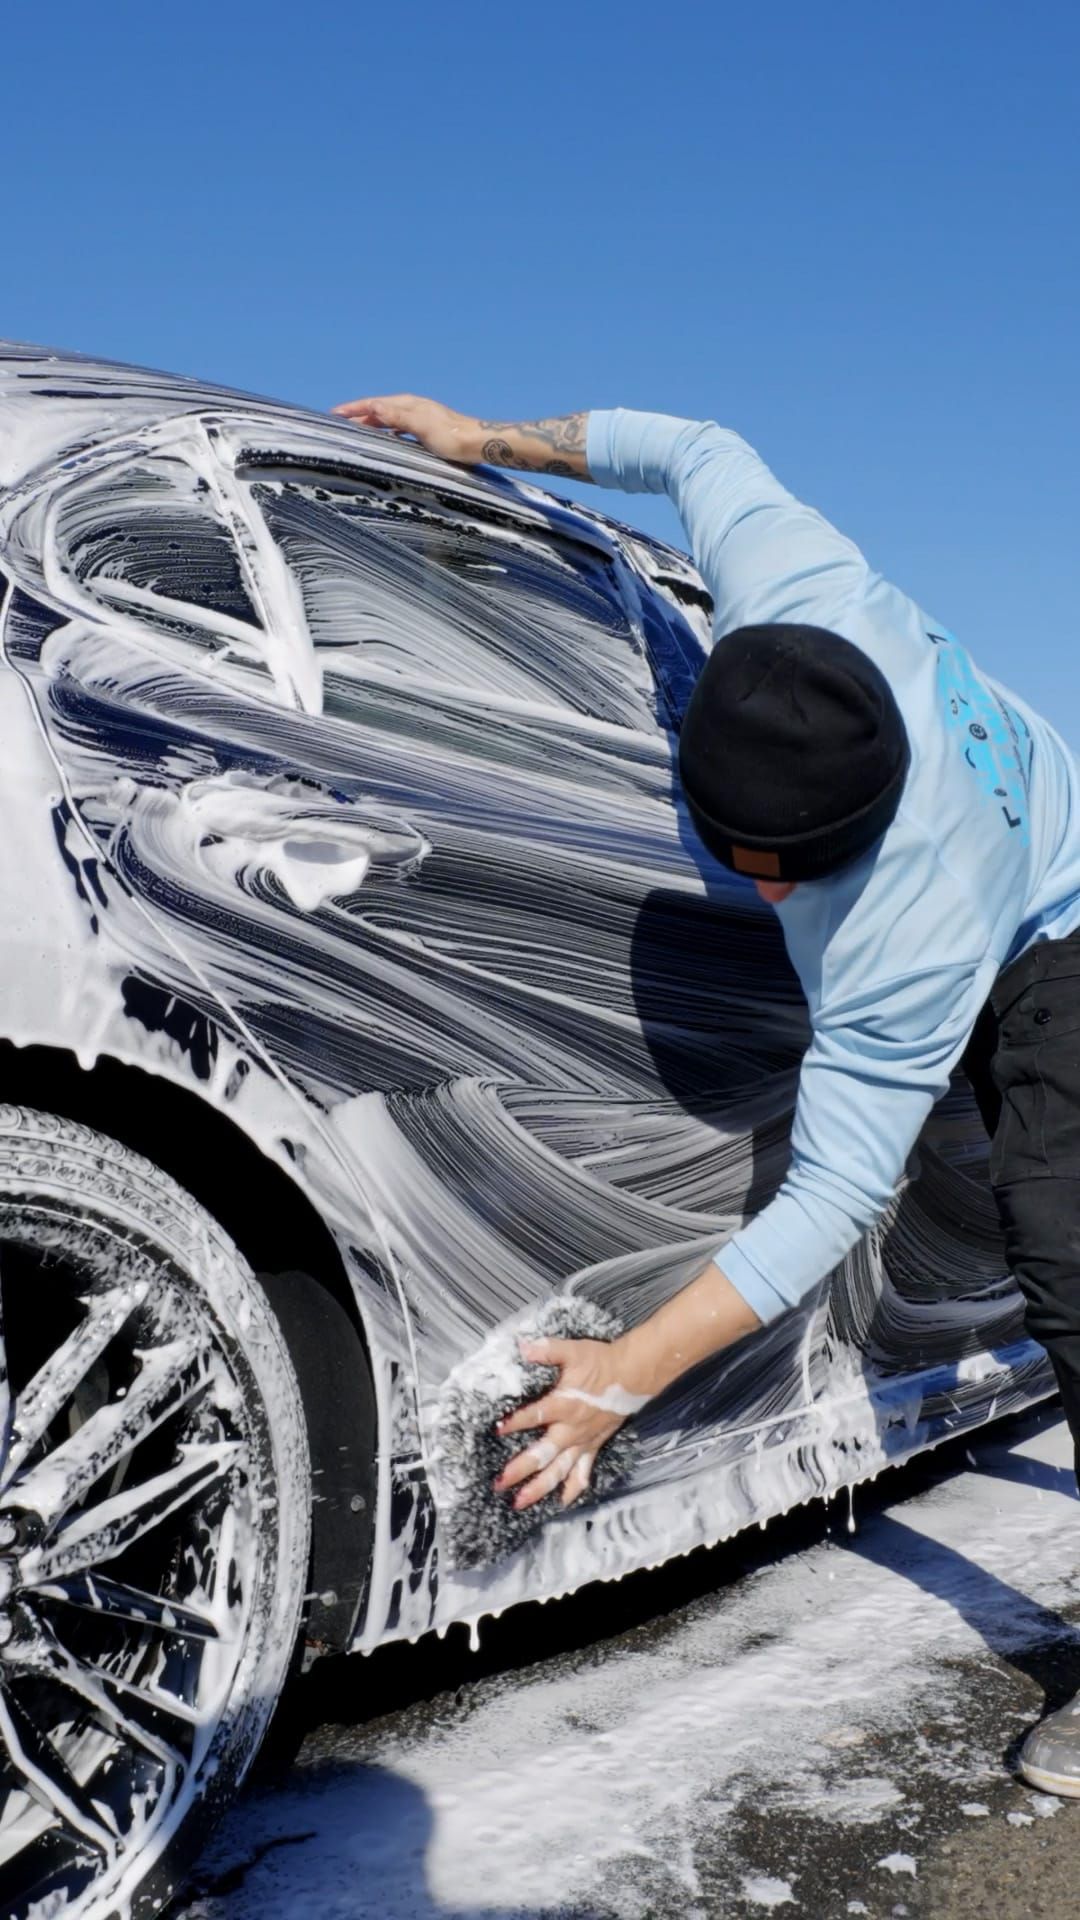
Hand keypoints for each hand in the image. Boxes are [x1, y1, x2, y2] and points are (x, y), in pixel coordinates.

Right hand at [331, 393, 479, 463]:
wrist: (477, 443)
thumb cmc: (452, 437)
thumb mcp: (422, 426)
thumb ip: (397, 416)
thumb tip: (373, 405)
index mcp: (409, 404)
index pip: (374, 403)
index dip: (354, 408)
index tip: (335, 413)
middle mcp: (412, 407)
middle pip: (379, 408)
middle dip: (359, 413)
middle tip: (339, 421)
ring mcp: (419, 417)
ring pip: (388, 417)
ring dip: (371, 421)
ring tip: (356, 428)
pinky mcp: (426, 429)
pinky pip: (398, 426)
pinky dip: (386, 429)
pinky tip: (384, 437)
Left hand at [493, 1333, 650, 1512]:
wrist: (632, 1374)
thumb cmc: (601, 1362)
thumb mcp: (573, 1350)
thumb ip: (547, 1350)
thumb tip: (522, 1346)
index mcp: (564, 1404)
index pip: (535, 1416)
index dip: (516, 1423)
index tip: (498, 1430)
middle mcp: (571, 1429)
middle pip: (543, 1455)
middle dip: (520, 1470)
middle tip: (500, 1484)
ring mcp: (582, 1441)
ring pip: (559, 1471)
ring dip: (539, 1488)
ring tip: (520, 1503)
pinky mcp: (593, 1446)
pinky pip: (583, 1473)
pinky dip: (572, 1489)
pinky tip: (560, 1503)